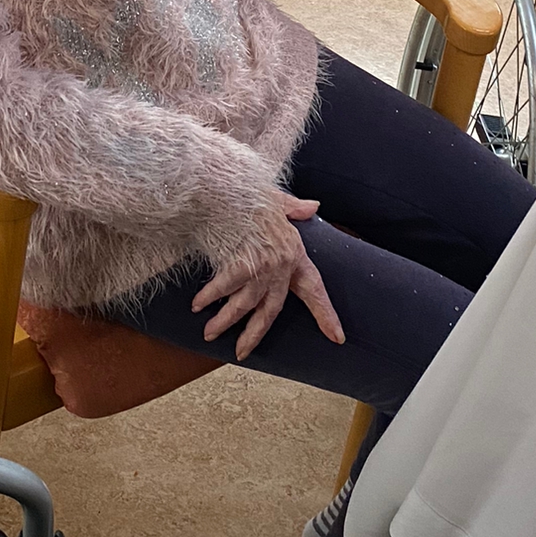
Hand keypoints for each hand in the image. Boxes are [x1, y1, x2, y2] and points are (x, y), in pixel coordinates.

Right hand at [192, 193, 344, 358]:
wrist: (229, 184)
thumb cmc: (251, 191)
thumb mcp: (277, 199)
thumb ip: (294, 208)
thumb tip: (312, 206)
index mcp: (296, 253)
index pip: (314, 289)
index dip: (325, 313)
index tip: (336, 337)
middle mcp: (283, 264)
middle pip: (272, 309)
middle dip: (254, 334)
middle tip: (242, 352)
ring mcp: (263, 265)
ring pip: (245, 305)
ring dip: (225, 322)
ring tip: (210, 334)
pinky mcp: (243, 262)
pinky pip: (226, 289)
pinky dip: (211, 298)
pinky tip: (198, 305)